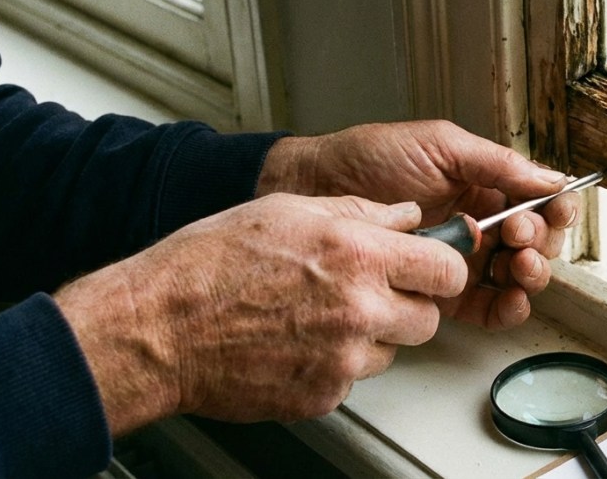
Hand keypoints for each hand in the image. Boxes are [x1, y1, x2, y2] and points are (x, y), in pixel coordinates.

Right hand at [55, 193, 463, 435]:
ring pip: (391, 351)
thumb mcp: (290, 211)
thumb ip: (362, 212)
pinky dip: (334, 365)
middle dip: (408, 305)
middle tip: (372, 293)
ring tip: (319, 316)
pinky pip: (351, 380)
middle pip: (428, 318)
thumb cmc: (210, 265)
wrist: (159, 329)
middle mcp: (359, 309)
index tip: (431, 267)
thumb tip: (406, 215)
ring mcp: (343, 359)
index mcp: (358, 255)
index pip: (446, 269)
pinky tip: (296, 342)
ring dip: (370, 336)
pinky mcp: (323, 395)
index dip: (441, 267)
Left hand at [255, 120, 582, 328]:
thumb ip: (497, 163)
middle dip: (540, 242)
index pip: (538, 200)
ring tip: (518, 267)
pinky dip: (507, 308)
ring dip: (530, 276)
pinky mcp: (440, 290)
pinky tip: (510, 300)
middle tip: (518, 236)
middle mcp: (480, 220)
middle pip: (535, 241)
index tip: (549, 211)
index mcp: (484, 182)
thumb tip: (551, 178)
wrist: (316, 188)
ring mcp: (461, 258)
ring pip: (517, 276)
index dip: (553, 209)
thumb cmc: (370, 158)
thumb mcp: (440, 145)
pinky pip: (487, 306)